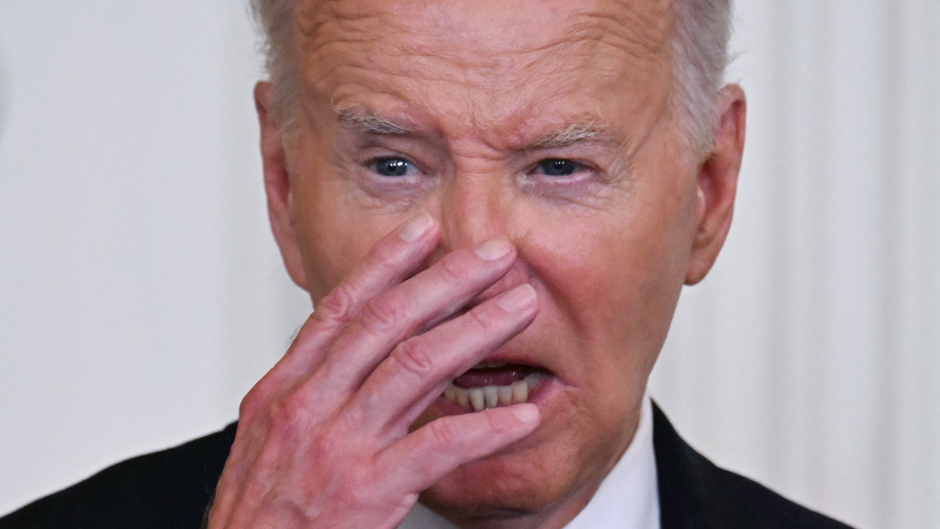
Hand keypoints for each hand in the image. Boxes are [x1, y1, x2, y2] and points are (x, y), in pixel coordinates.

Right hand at [206, 213, 540, 528]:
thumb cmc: (261, 515)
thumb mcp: (269, 440)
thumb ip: (312, 392)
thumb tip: (351, 355)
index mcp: (284, 390)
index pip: (341, 309)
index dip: (386, 265)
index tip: (423, 232)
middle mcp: (310, 406)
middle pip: (387, 322)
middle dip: (446, 279)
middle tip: (492, 254)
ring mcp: (339, 445)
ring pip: (416, 366)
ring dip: (476, 330)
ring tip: (519, 308)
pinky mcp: (368, 490)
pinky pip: (438, 448)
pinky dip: (486, 429)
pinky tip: (522, 416)